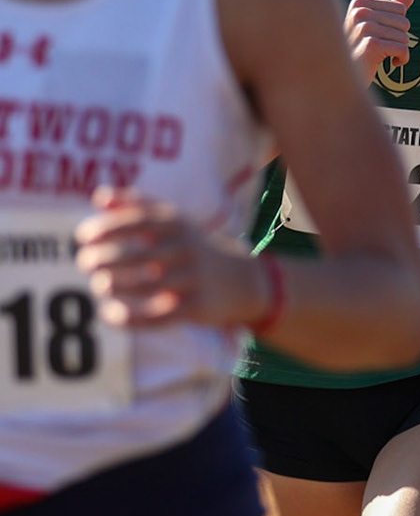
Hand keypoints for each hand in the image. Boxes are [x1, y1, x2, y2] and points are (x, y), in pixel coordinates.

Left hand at [73, 188, 268, 328]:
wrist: (241, 280)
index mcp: (177, 224)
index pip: (138, 221)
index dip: (106, 228)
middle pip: (139, 255)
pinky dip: (129, 318)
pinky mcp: (196, 308)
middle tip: (85, 263)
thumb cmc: (192, 247)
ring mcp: (193, 279)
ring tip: (99, 286)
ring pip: (146, 286)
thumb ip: (135, 204)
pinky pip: (158, 317)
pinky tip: (109, 314)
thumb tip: (98, 196)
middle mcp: (186, 249)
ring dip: (114, 287)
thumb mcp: (173, 220)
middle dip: (105, 259)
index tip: (83, 237)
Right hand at [344, 0, 413, 83]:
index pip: (400, 9)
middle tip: (381, 49)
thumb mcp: (375, 26)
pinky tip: (392, 63)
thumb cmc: (360, 51)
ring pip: (404, 37)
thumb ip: (392, 9)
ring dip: (399, 50)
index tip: (381, 36)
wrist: (343, 77)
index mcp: (359, 3)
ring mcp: (364, 28)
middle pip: (404, 22)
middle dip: (399, 38)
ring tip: (382, 56)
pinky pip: (403, 49)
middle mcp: (359, 13)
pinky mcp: (371, 45)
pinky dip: (402, 59)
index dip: (397, 26)